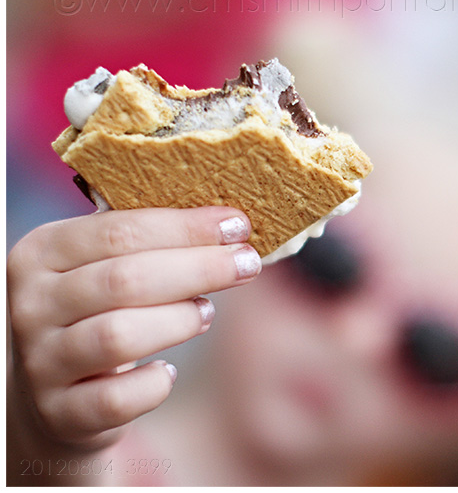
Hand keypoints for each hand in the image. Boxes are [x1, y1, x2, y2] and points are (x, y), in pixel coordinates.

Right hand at [7, 206, 260, 451]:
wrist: (49, 390)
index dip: (186, 227)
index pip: (119, 231)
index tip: (238, 225)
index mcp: (41, 252)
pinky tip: (168, 369)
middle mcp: (30, 304)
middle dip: (200, 268)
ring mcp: (40, 362)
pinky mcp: (61, 412)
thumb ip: (149, 244)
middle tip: (247, 263)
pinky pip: (119, 398)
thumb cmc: (95, 311)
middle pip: (126, 280)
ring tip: (206, 313)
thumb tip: (230, 228)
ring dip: (180, 320)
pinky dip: (156, 382)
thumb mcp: (102, 267)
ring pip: (120, 336)